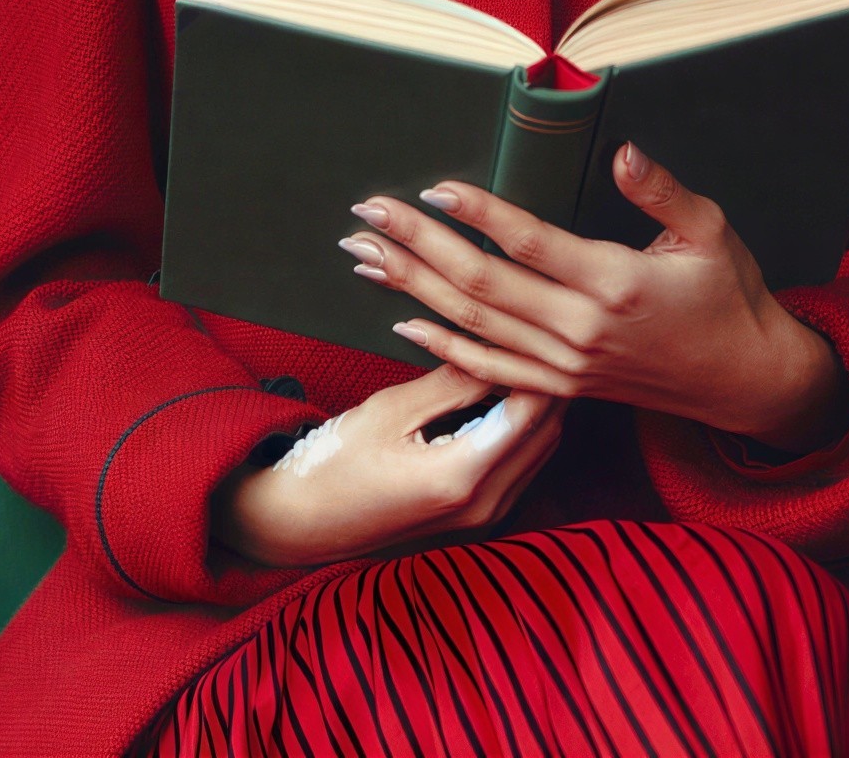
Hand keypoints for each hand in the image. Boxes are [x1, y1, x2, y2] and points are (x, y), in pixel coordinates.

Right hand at [213, 363, 564, 568]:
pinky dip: (519, 432)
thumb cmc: (337, 462)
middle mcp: (484, 504)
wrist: (303, 522)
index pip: (529, 411)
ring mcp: (483, 518)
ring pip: (537, 451)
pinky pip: (519, 468)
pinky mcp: (476, 519)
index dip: (536, 364)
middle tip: (530, 334)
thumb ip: (451, 381)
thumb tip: (495, 347)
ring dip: (535, 407)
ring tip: (518, 359)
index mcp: (463, 476)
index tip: (533, 327)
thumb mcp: (391, 409)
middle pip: (545, 433)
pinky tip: (501, 399)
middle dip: (543, 382)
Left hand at [338, 143, 848, 452]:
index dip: (478, 214)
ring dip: (412, 287)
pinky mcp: (563, 390)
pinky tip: (403, 320)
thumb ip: (661, 192)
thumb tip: (622, 151)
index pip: (528, 243)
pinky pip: (490, 369)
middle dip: (417, 244)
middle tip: (367, 212)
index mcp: (614, 282)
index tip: (433, 188)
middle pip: (480, 284)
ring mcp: (567, 366)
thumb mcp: (711, 232)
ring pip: (472, 324)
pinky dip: (442, 346)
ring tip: (363, 255)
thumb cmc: (730, 296)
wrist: (749, 382)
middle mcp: (582, 329)